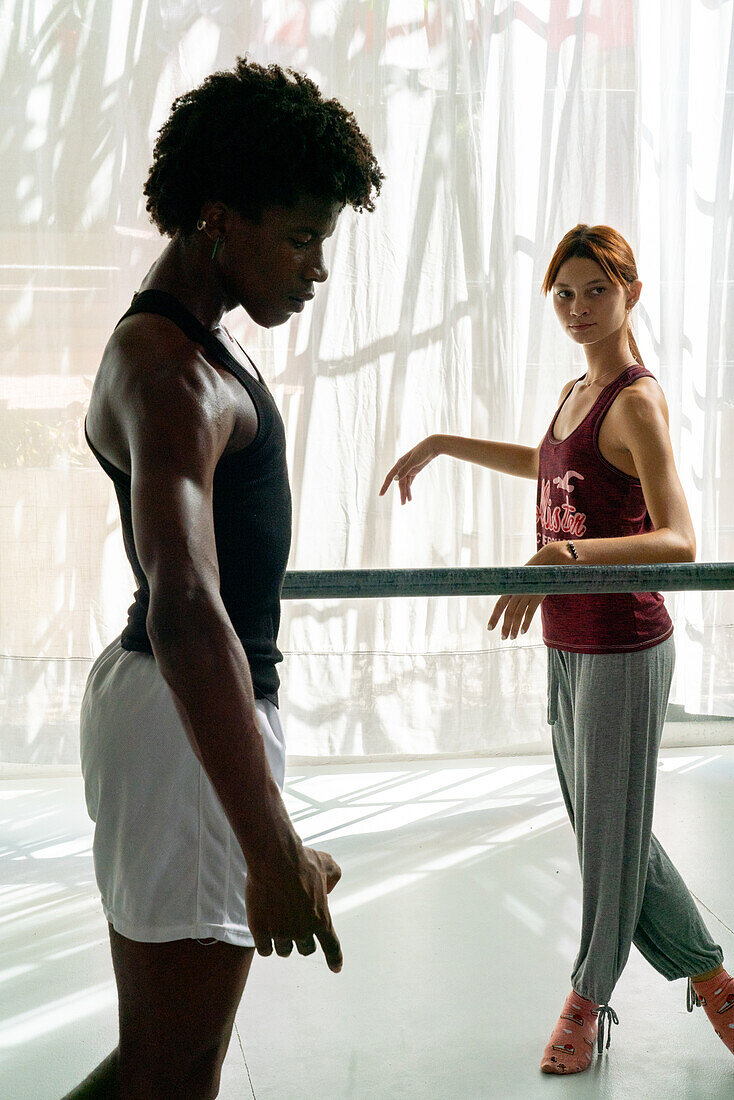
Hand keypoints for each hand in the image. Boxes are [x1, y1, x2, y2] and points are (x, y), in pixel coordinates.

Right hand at [245, 846, 342, 971]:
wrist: (275, 858)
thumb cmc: (302, 859)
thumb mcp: (328, 865)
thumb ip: (333, 878)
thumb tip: (329, 888)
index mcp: (321, 918)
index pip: (332, 947)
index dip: (334, 959)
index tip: (336, 968)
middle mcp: (303, 931)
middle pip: (306, 949)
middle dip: (303, 941)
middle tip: (295, 927)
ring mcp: (281, 933)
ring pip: (284, 951)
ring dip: (283, 942)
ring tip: (278, 926)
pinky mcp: (260, 931)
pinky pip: (265, 950)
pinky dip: (265, 944)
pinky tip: (264, 934)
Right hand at [379, 435, 439, 503]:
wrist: (432, 446)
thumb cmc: (422, 451)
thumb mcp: (413, 461)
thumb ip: (404, 470)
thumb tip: (395, 479)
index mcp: (399, 464)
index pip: (389, 477)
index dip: (385, 486)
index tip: (381, 494)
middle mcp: (402, 467)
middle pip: (400, 483)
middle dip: (401, 493)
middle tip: (403, 504)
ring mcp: (408, 469)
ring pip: (405, 484)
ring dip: (406, 492)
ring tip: (407, 502)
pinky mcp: (414, 471)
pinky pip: (410, 482)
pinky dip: (409, 488)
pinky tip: (409, 496)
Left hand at [487, 546, 553, 638]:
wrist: (548, 560)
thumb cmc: (534, 572)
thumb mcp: (522, 580)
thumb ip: (515, 590)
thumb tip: (509, 602)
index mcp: (511, 587)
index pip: (500, 604)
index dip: (494, 616)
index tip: (489, 628)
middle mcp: (517, 591)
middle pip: (508, 612)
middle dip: (505, 626)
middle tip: (502, 638)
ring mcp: (527, 594)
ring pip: (518, 614)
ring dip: (514, 628)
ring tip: (512, 638)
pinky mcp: (538, 596)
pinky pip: (530, 612)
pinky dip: (525, 623)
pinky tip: (522, 632)